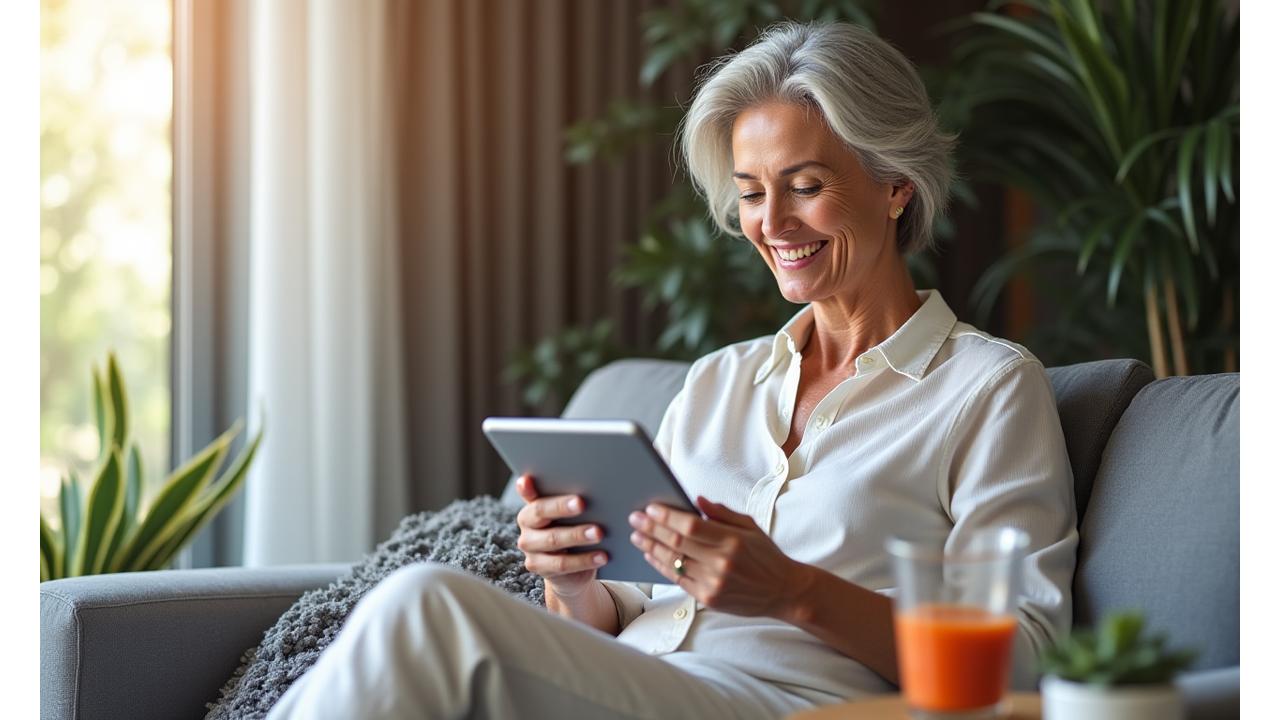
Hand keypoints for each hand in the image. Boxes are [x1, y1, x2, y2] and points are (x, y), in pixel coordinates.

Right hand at [514, 474, 607, 598]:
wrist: (572, 565)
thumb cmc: (574, 528)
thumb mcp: (573, 513)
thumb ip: (574, 499)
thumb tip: (594, 482)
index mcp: (532, 504)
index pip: (528, 492)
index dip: (526, 487)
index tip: (528, 480)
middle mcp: (526, 523)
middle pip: (540, 512)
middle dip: (561, 507)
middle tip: (582, 503)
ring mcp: (529, 547)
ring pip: (552, 539)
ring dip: (577, 535)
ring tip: (599, 533)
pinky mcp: (538, 566)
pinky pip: (562, 564)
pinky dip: (584, 560)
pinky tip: (602, 555)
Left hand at [628, 495, 811, 618]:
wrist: (783, 592)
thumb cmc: (766, 556)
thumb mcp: (750, 527)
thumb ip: (721, 513)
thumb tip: (695, 499)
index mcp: (732, 541)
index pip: (690, 526)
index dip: (667, 516)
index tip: (650, 507)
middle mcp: (721, 563)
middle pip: (676, 543)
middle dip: (651, 528)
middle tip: (634, 517)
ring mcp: (713, 583)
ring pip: (672, 563)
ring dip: (650, 547)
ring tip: (637, 535)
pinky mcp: (708, 599)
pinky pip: (677, 579)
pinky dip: (661, 566)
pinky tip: (651, 554)